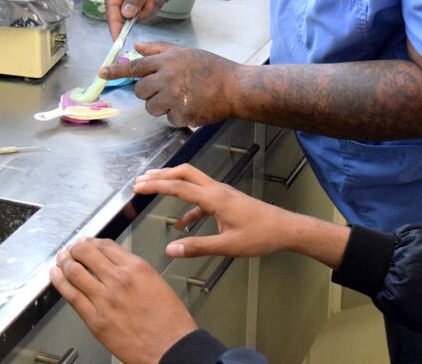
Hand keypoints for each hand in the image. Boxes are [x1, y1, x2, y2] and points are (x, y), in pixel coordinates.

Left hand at [51, 237, 197, 363]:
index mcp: (137, 268)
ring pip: (75, 272)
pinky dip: (60, 283)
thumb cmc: (169, 321)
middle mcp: (119, 279)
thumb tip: (116, 266)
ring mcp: (105, 300)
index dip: (92, 241)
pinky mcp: (95, 320)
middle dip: (75, 248)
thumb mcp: (156, 283)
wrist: (171, 348)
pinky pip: (72, 296)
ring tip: (61, 260)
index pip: (106, 245)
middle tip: (71, 249)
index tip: (87, 242)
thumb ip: (135, 272)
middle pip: (87, 253)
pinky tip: (55, 276)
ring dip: (64, 262)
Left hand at [100, 41, 241, 126]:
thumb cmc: (212, 68)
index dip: (116, 71)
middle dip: (149, 93)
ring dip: (162, 106)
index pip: (135, 66)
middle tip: (167, 89)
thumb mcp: (185, 53)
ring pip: (151, 107)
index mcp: (167, 61)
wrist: (234, 87)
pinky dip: (178, 116)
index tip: (102, 73)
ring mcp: (173, 97)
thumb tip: (136, 47)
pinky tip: (192, 106)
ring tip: (182, 98)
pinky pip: (168, 119)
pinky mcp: (181, 114)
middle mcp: (167, 78)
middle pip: (141, 91)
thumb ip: (159, 50)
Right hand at [134, 164, 296, 257]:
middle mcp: (216, 190)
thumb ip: (197, 247)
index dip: (156, 185)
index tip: (138, 186)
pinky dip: (188, 206)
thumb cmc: (259, 236)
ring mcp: (222, 194)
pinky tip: (182, 224)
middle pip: (184, 173)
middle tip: (141, 181)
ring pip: (192, 181)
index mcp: (214, 198)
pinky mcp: (227, 201)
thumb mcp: (227, 246)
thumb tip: (170, 249)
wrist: (284, 229)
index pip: (179, 186)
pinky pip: (201, 197)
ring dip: (173, 184)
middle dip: (162, 175)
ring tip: (154, 191)